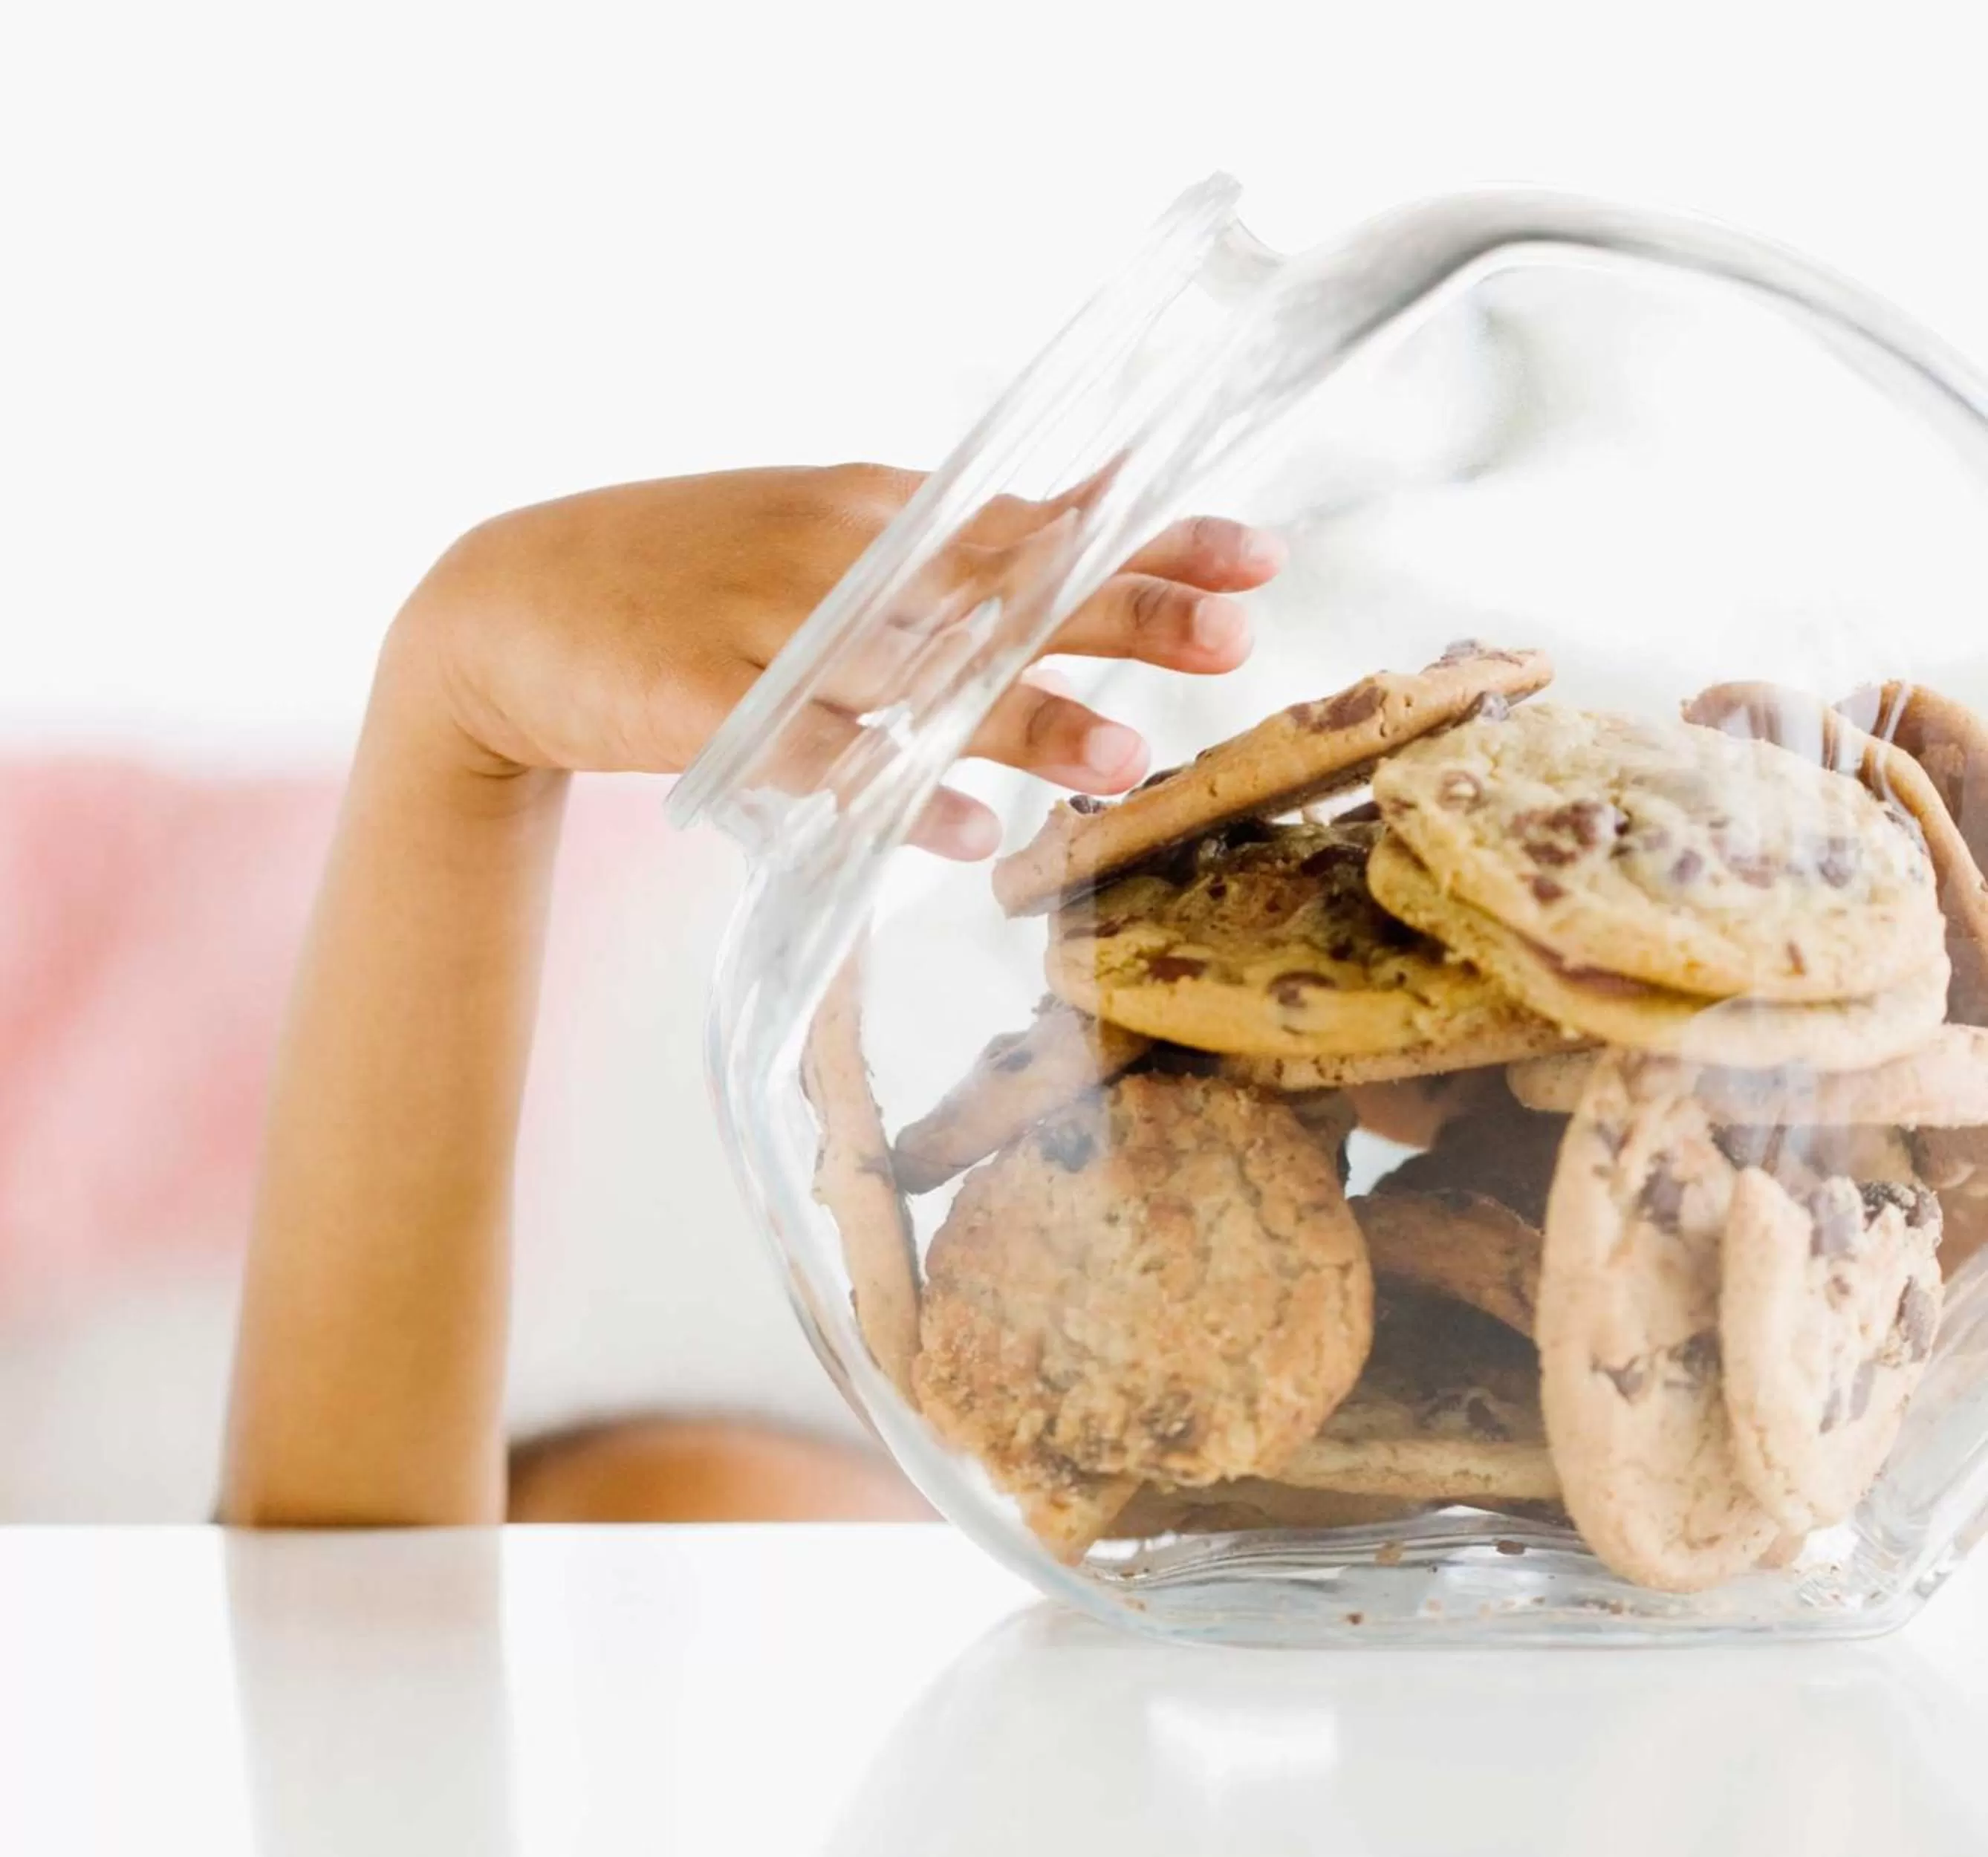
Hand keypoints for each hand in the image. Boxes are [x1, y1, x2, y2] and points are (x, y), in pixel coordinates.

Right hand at [384, 465, 1283, 854]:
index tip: (1257, 556)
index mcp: (874, 514)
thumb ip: (929, 568)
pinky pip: (824, 760)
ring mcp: (772, 629)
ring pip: (922, 675)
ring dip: (1028, 715)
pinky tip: (969, 835)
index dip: (1148, 538)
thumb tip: (1060, 561)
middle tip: (1235, 638)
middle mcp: (839, 558)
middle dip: (1124, 611)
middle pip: (1000, 586)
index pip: (1035, 522)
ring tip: (1126, 758)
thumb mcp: (815, 551)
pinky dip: (896, 796)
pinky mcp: (710, 705)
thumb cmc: (683, 584)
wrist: (506, 607)